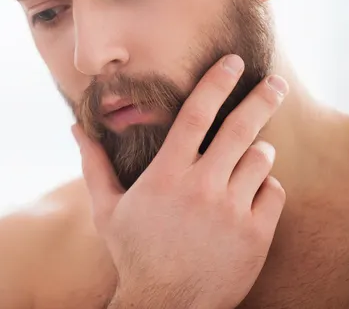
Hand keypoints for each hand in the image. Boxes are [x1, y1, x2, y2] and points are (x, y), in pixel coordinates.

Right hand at [72, 55, 287, 308]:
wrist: (165, 305)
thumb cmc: (133, 253)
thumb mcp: (106, 209)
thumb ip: (93, 164)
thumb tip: (74, 128)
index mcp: (167, 175)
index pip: (196, 115)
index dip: (216, 83)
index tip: (232, 62)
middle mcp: (202, 186)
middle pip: (241, 128)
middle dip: (261, 98)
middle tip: (274, 82)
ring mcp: (232, 210)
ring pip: (262, 159)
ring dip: (256, 152)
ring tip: (246, 157)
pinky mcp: (256, 233)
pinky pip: (273, 193)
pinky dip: (265, 188)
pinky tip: (247, 196)